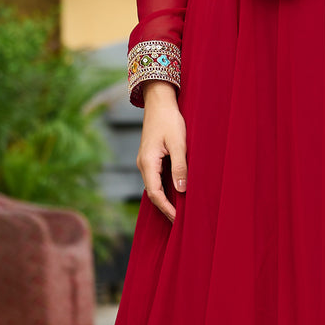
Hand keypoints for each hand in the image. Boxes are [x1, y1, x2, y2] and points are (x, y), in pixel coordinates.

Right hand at [137, 82, 186, 221]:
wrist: (159, 102)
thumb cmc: (170, 120)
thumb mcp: (179, 143)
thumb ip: (180, 166)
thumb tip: (181, 189)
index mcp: (148, 162)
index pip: (155, 193)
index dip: (167, 208)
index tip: (178, 220)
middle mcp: (143, 164)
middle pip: (153, 193)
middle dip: (166, 208)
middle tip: (180, 222)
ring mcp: (145, 161)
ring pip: (154, 186)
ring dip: (166, 198)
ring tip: (179, 211)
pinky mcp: (150, 157)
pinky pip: (156, 178)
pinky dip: (165, 188)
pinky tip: (175, 192)